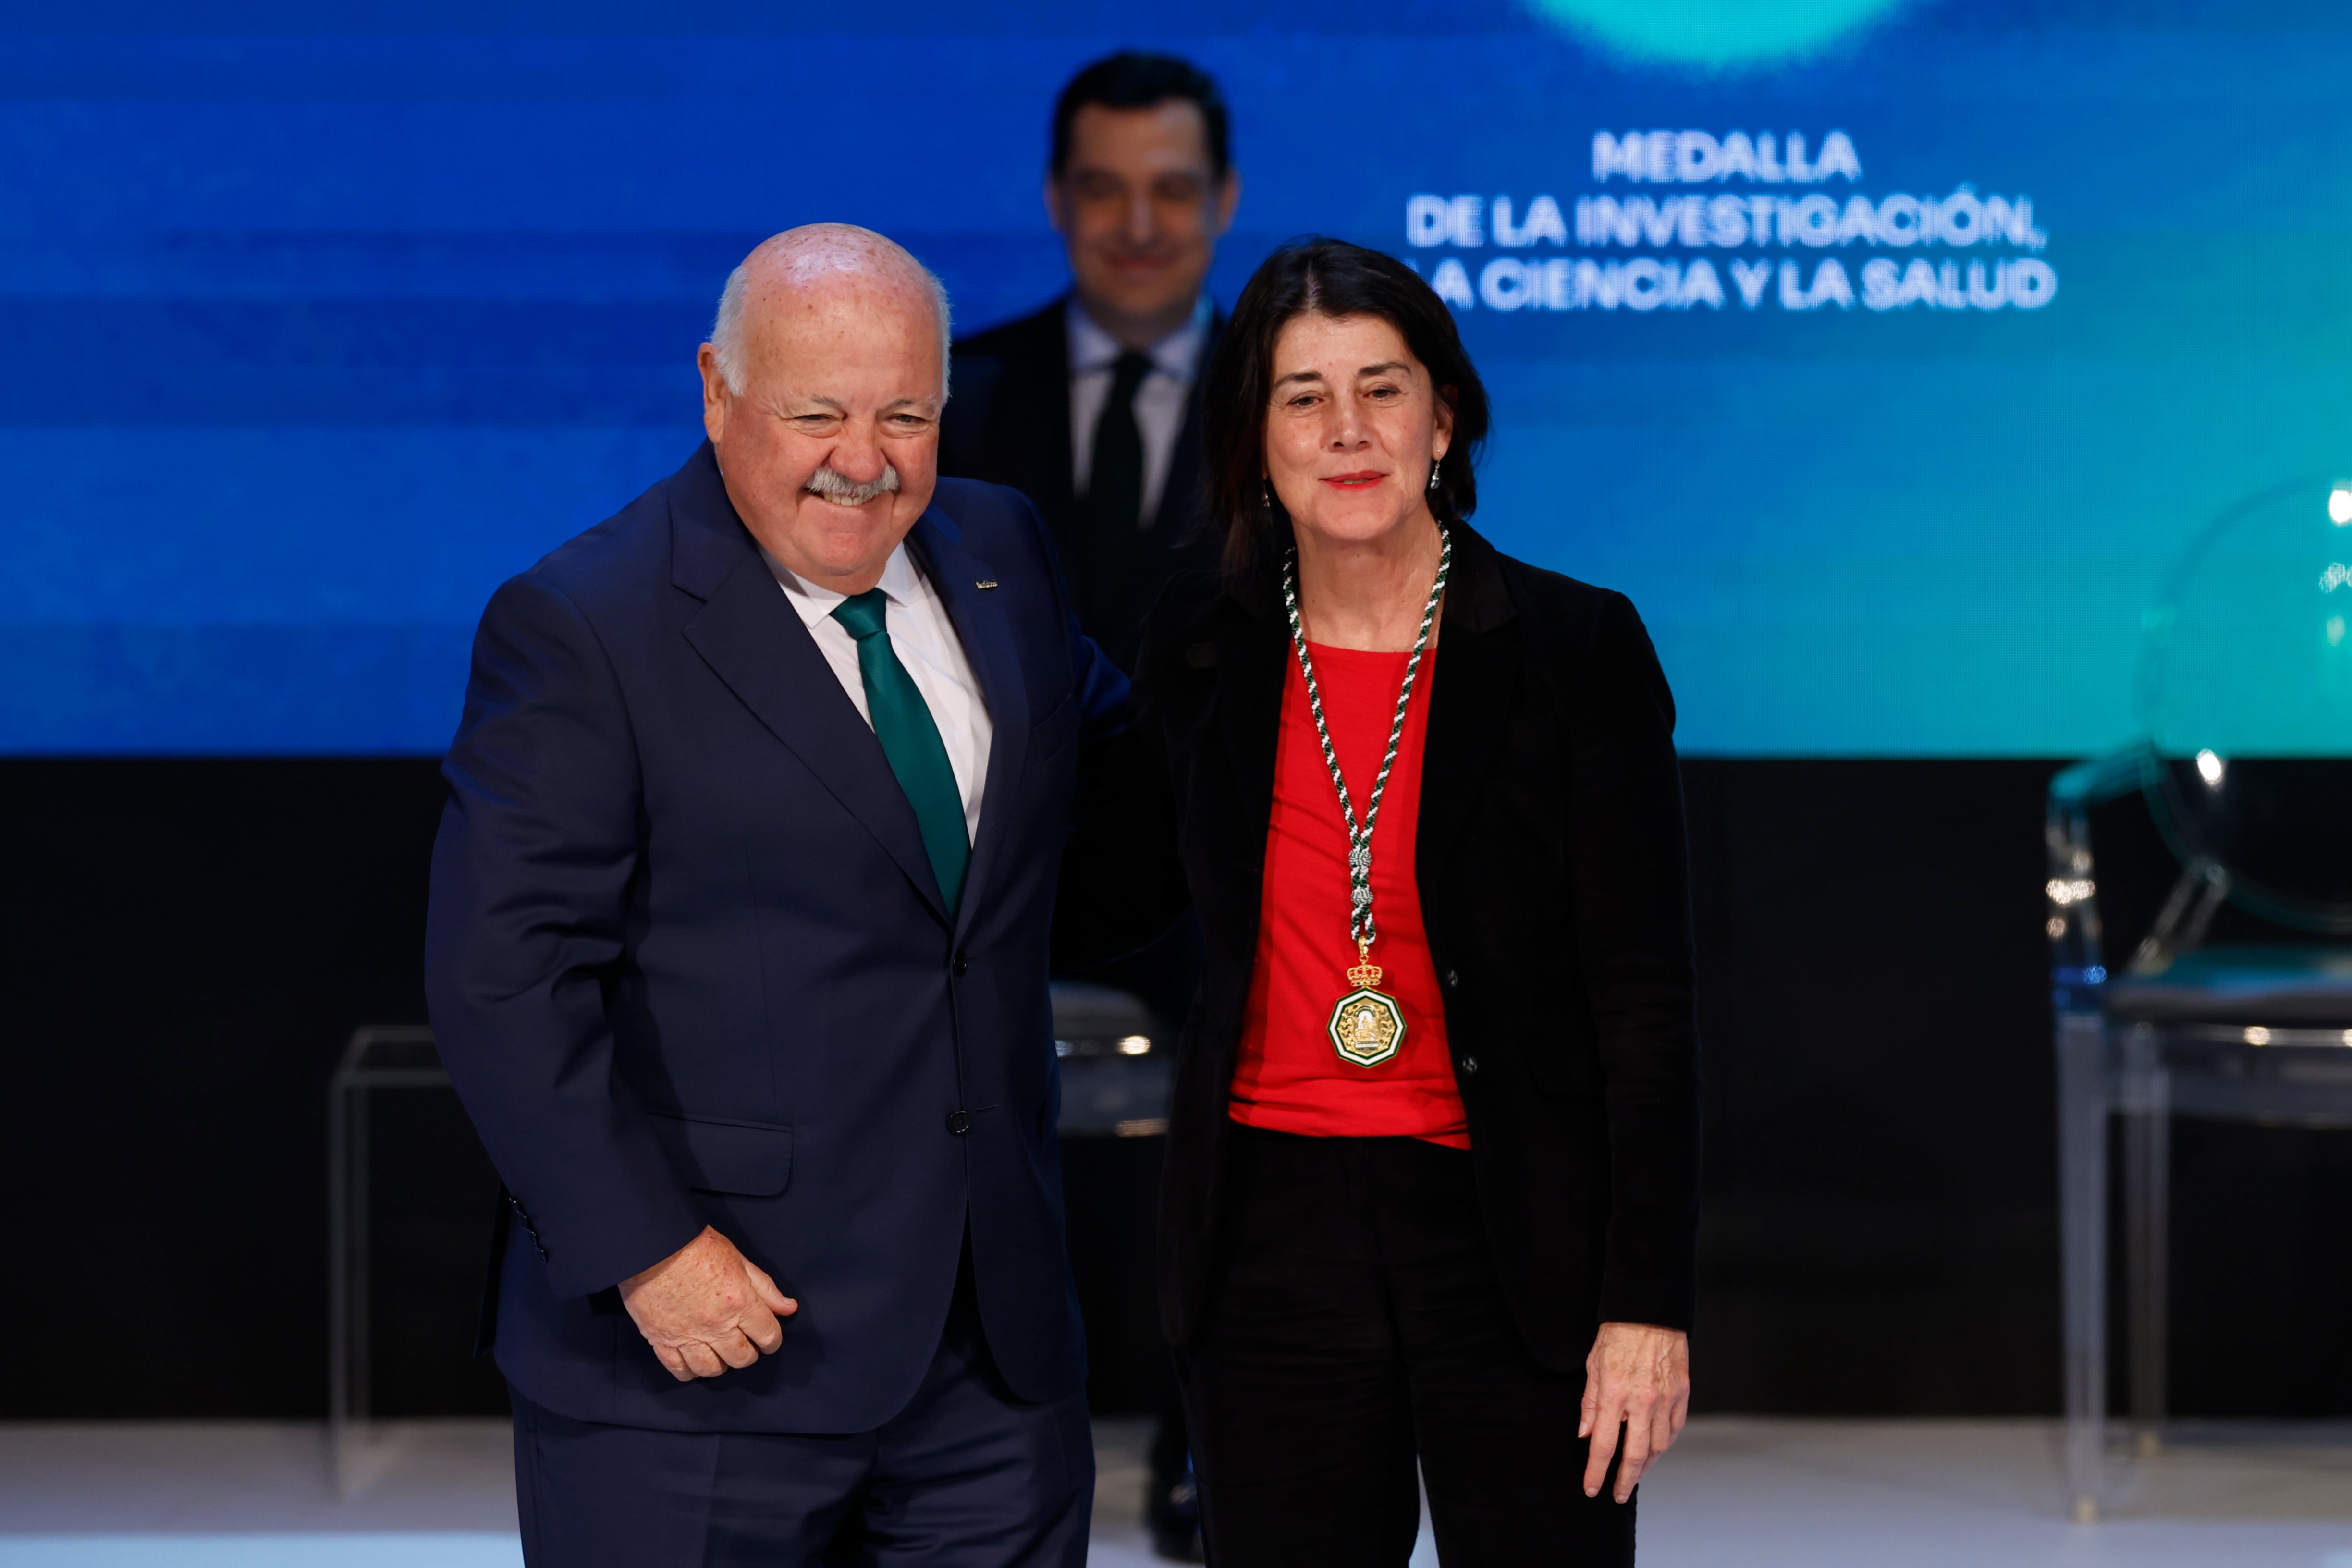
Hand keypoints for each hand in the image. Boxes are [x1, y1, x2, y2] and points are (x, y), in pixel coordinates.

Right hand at [618, 1225, 797, 1382]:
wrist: (651, 1245)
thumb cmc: (696, 1246)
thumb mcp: (738, 1259)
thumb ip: (764, 1288)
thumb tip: (788, 1308)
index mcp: (740, 1302)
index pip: (768, 1335)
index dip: (772, 1340)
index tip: (768, 1338)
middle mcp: (716, 1325)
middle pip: (742, 1358)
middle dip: (748, 1353)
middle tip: (744, 1343)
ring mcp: (688, 1336)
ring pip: (712, 1369)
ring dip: (721, 1365)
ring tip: (720, 1353)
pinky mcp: (662, 1341)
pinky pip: (680, 1370)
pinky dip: (689, 1371)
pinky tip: (694, 1363)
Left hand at [1578, 1321, 1689, 1502]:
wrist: (1649, 1310)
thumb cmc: (1617, 1335)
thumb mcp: (1593, 1365)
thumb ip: (1590, 1403)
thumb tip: (1586, 1435)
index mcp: (1615, 1394)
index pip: (1604, 1444)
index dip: (1597, 1471)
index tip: (1591, 1489)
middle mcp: (1642, 1401)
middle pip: (1636, 1454)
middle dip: (1625, 1480)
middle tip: (1617, 1495)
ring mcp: (1665, 1398)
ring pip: (1659, 1446)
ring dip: (1646, 1466)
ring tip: (1635, 1475)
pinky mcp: (1682, 1393)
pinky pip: (1674, 1428)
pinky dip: (1664, 1444)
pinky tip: (1656, 1451)